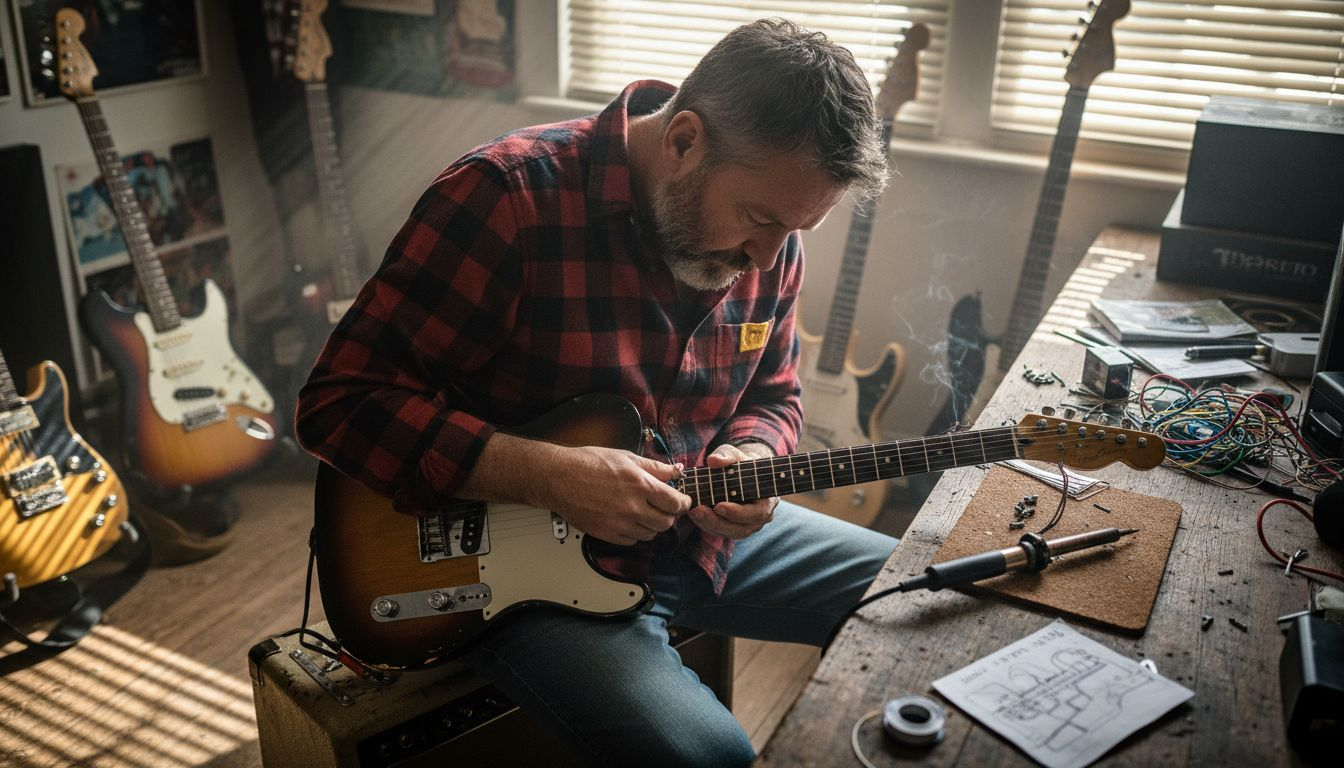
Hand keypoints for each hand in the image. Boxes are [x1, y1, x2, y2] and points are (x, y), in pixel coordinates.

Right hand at [538, 445, 690, 545]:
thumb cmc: (589, 463)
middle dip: (669, 515)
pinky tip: (627, 520)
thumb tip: (677, 471)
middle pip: (666, 523)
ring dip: (651, 525)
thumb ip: (655, 467)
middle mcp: (632, 507)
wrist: (558, 478)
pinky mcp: (606, 534)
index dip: (683, 503)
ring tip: (643, 512)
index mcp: (640, 484)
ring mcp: (619, 523)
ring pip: (650, 534)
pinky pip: (631, 541)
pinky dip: (634, 533)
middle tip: (663, 507)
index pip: (675, 503)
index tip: (682, 501)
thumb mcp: (626, 457)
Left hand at [688, 443, 779, 539]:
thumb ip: (726, 456)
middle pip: (741, 529)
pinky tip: (694, 514)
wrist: (741, 474)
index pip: (757, 513)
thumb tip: (713, 460)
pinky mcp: (733, 528)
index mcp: (767, 501)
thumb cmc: (741, 463)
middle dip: (717, 521)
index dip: (738, 513)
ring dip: (709, 524)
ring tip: (693, 512)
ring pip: (729, 533)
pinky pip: (720, 532)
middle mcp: (759, 518)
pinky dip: (706, 525)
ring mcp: (747, 526)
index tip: (718, 506)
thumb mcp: (735, 455)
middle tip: (698, 510)